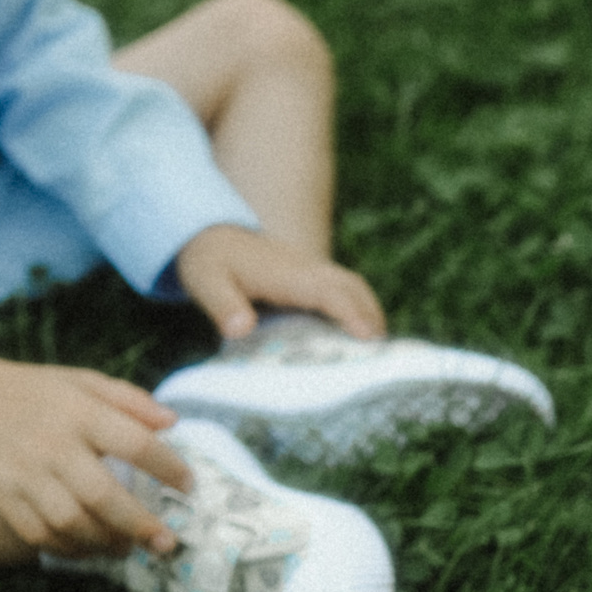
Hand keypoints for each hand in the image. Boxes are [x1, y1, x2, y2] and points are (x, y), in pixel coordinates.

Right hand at [0, 351, 191, 556]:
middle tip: (167, 542)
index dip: (168, 467)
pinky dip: (69, 550)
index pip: (134, 443)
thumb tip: (173, 422)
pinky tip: (91, 551)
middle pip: (103, 495)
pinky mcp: (2, 498)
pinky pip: (39, 535)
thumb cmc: (32, 391)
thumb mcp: (81, 380)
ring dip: (106, 543)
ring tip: (130, 549)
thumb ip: (129, 400)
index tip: (189, 485)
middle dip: (140, 524)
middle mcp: (53, 447)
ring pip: (71, 522)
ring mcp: (25, 476)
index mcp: (79, 413)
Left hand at [173, 224, 384, 341]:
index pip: (328, 293)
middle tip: (385, 357)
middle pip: (353, 289)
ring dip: (371, 313)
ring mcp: (313, 270)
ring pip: (354, 287)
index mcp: (287, 275)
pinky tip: (361, 336)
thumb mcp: (205, 283)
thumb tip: (242, 330)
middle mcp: (308, 269)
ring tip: (380, 351)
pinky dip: (361, 309)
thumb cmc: (210, 262)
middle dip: (372, 318)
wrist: (212, 235)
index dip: (351, 315)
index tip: (369, 339)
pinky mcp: (313, 276)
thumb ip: (223, 306)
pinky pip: (346, 289)